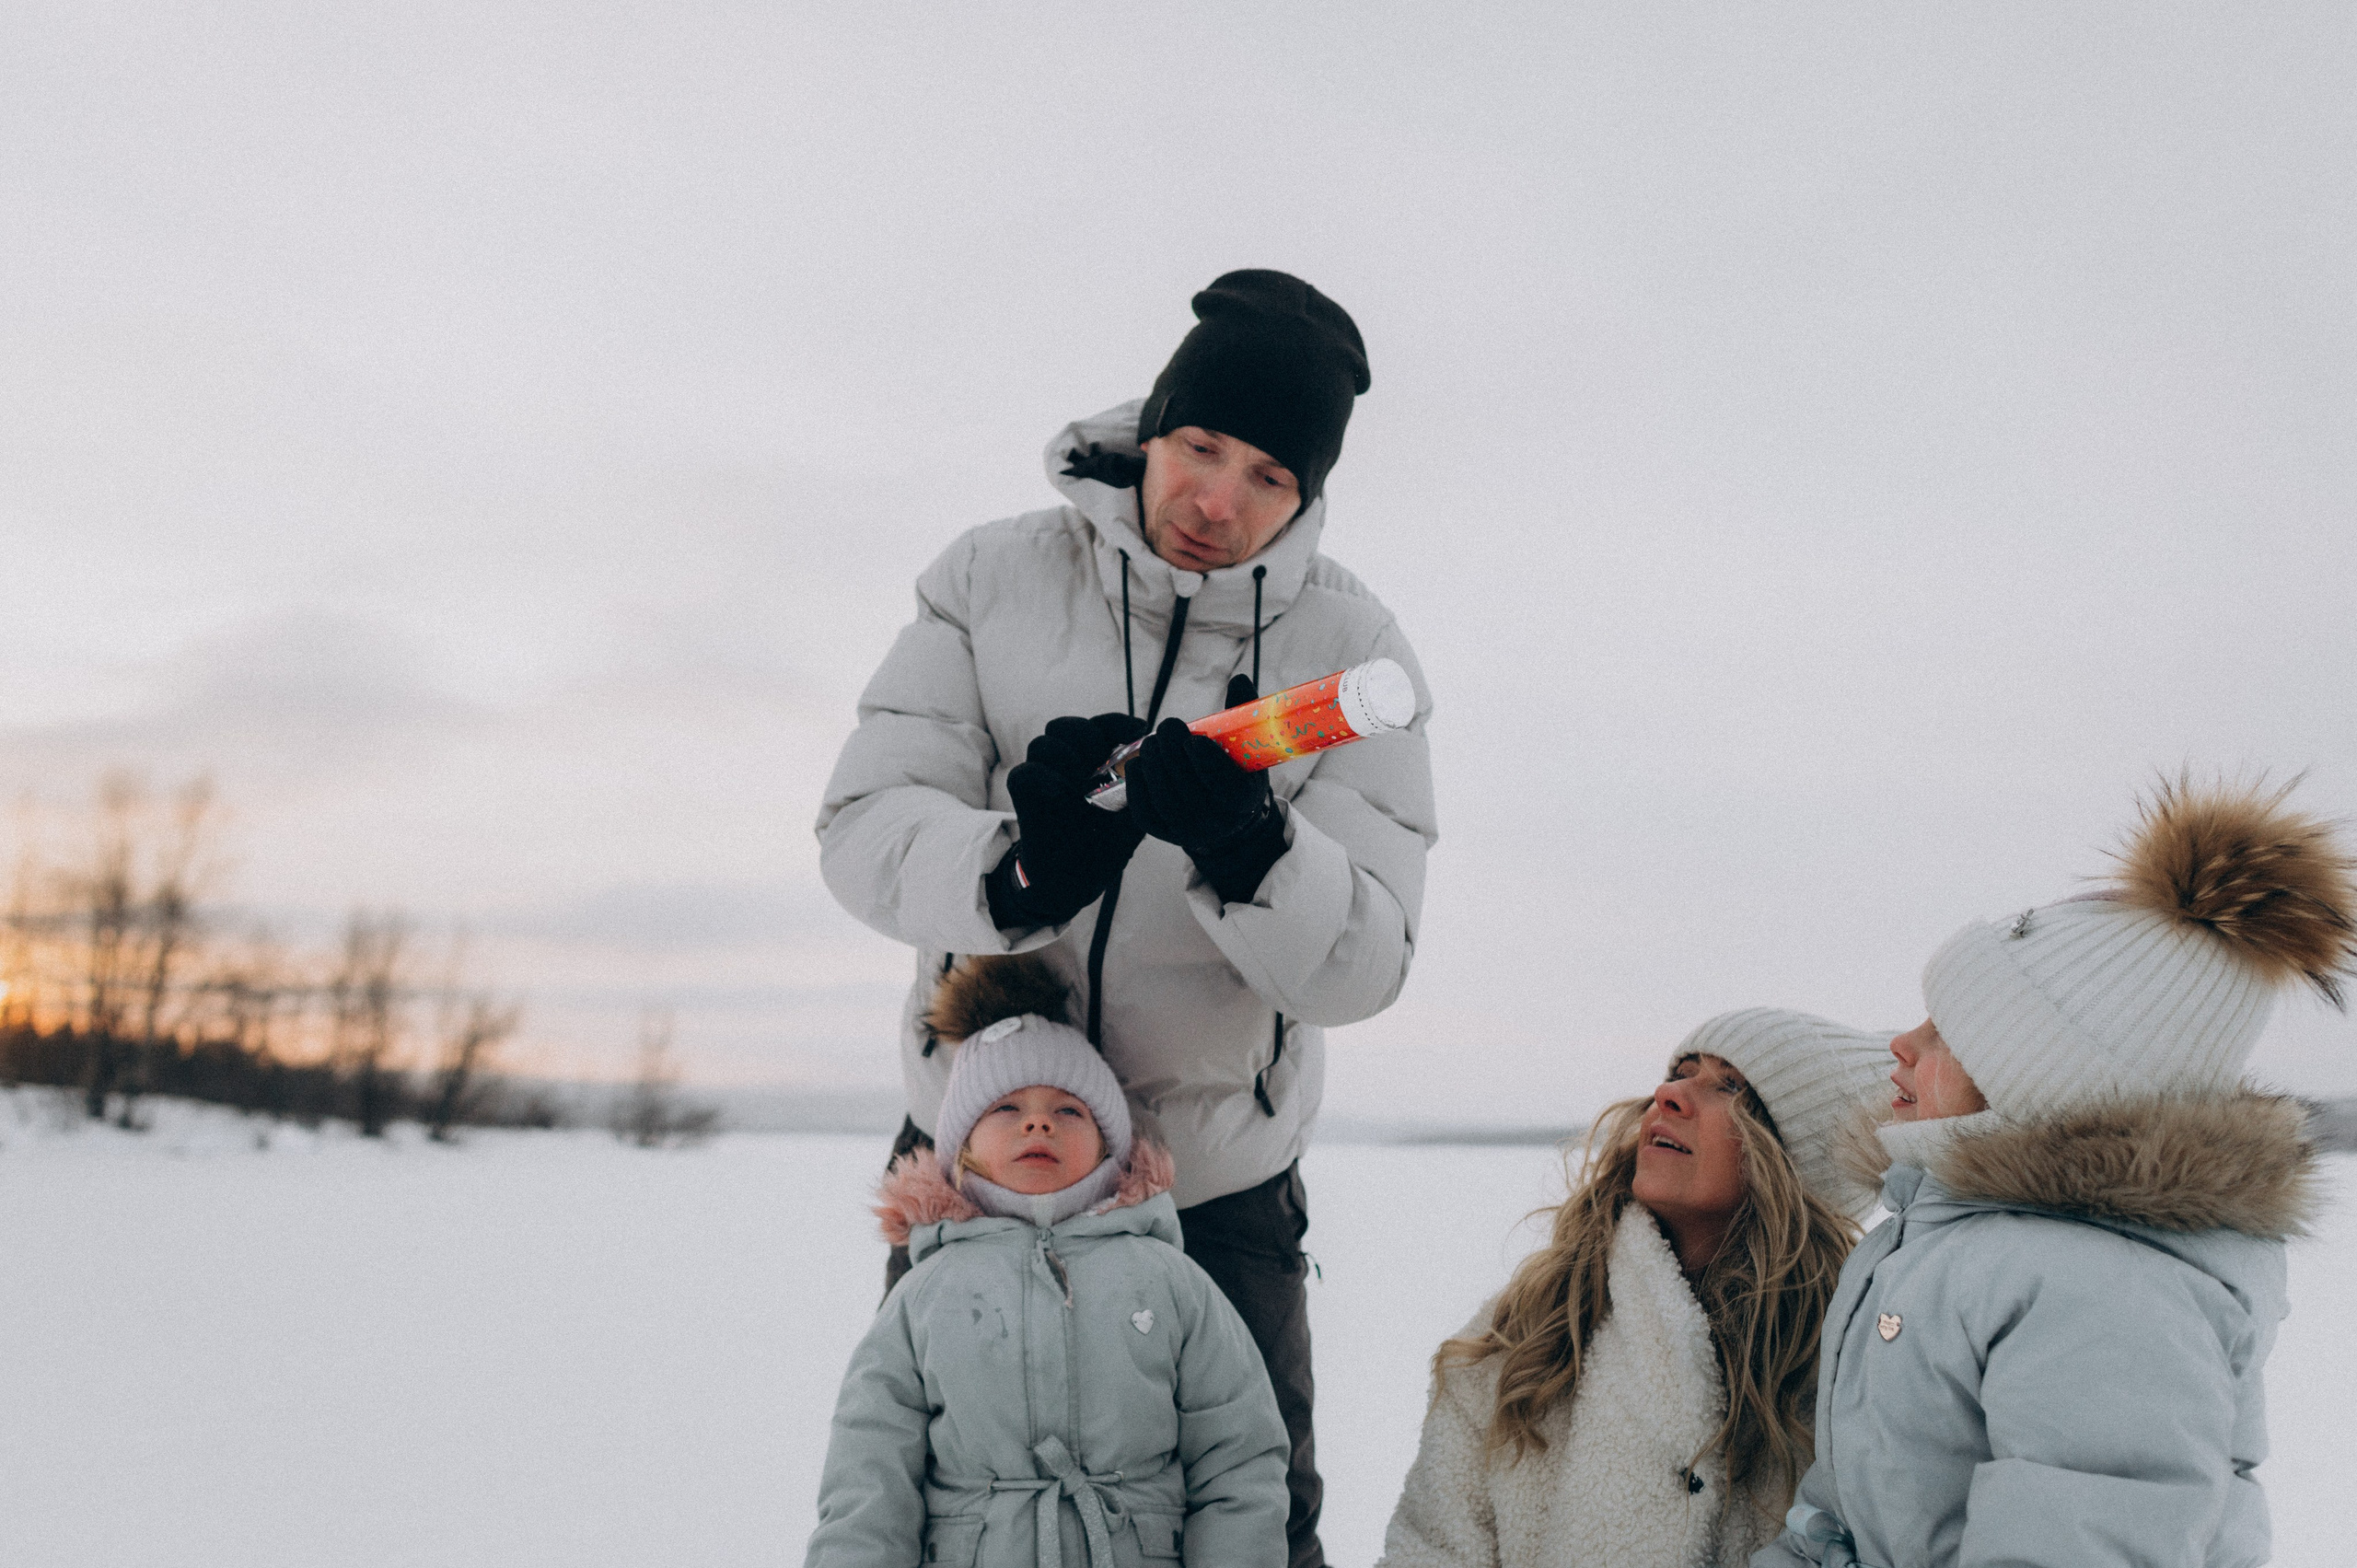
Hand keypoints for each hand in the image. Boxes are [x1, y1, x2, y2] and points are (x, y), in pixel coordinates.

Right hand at [988, 714, 1148, 927]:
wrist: (1074, 881)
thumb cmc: (1104, 847)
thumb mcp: (1134, 818)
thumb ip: (1143, 790)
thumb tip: (1157, 762)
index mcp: (1094, 764)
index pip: (1101, 726)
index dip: (1117, 722)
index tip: (1138, 730)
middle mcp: (1067, 766)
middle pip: (1065, 725)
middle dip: (1085, 734)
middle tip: (1098, 758)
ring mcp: (1044, 779)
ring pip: (1043, 743)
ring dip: (1064, 755)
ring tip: (1079, 780)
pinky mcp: (1025, 797)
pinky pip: (1023, 772)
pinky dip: (1041, 776)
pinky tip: (1062, 793)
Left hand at [1128, 677, 1289, 902]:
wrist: (1224, 815)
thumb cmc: (1236, 772)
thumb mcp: (1248, 747)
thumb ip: (1243, 714)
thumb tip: (1238, 679)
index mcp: (1243, 802)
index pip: (1226, 788)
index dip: (1207, 763)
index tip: (1194, 739)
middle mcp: (1216, 823)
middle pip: (1188, 791)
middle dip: (1173, 754)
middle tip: (1168, 726)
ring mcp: (1187, 831)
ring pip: (1163, 798)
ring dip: (1154, 763)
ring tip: (1154, 741)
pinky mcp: (1162, 832)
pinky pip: (1143, 809)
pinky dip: (1139, 782)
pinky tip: (1142, 761)